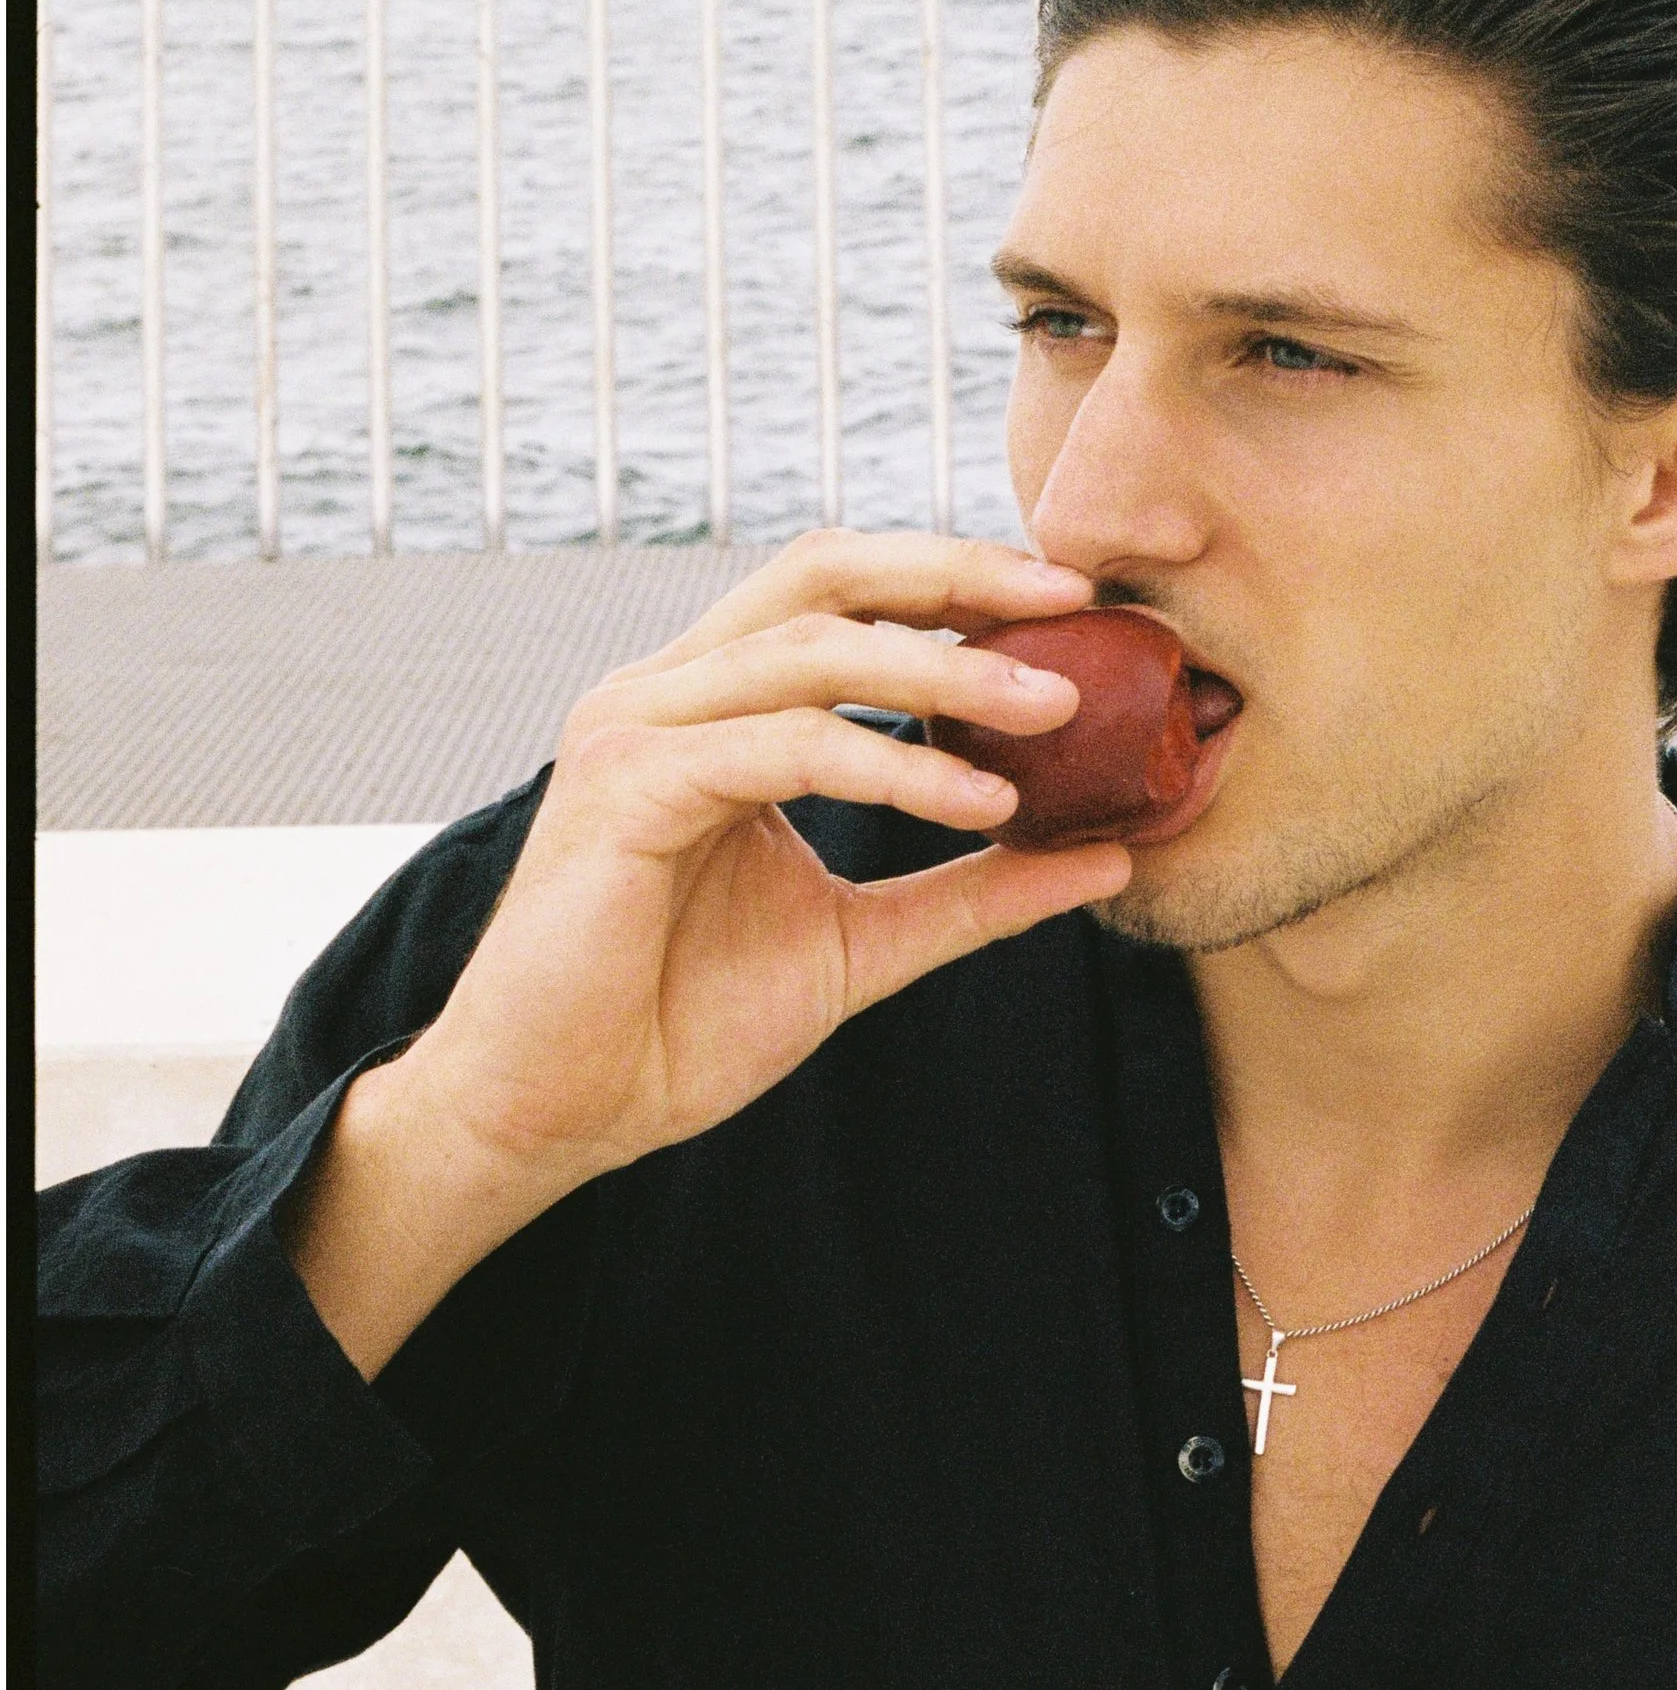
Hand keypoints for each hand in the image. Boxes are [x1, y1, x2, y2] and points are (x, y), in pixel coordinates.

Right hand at [283, 533, 1126, 1372]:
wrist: (556, 1115)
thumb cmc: (678, 1023)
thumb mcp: (861, 944)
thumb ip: (973, 892)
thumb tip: (1106, 857)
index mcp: (714, 706)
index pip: (841, 594)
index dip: (953, 578)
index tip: (1073, 601)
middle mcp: (667, 692)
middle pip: (823, 574)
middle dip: (956, 574)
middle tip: (1073, 602)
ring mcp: (635, 728)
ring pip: (812, 651)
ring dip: (948, 673)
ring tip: (1058, 711)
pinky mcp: (623, 788)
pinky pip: (784, 747)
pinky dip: (892, 766)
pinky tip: (980, 802)